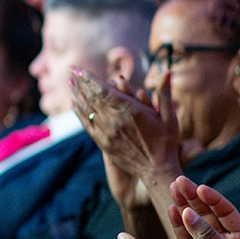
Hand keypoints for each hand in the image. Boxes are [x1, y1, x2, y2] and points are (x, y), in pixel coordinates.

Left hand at [71, 67, 180, 182]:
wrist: (157, 170)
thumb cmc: (167, 143)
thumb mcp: (169, 117)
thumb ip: (164, 93)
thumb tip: (167, 71)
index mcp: (130, 111)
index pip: (103, 90)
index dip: (89, 78)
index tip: (78, 69)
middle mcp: (114, 120)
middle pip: (92, 97)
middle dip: (81, 83)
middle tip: (70, 71)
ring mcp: (106, 132)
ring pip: (87, 110)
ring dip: (78, 95)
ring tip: (70, 84)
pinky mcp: (103, 143)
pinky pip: (87, 125)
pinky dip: (80, 113)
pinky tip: (75, 105)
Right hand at [166, 176, 239, 238]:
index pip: (227, 213)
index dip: (214, 200)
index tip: (201, 188)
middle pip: (208, 213)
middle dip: (193, 195)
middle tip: (180, 180)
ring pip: (194, 223)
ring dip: (183, 204)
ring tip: (172, 187)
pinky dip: (177, 224)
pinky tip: (171, 209)